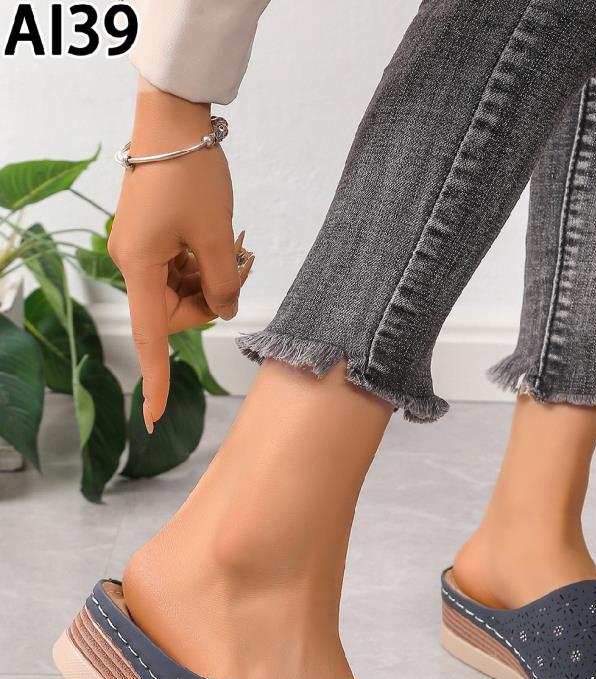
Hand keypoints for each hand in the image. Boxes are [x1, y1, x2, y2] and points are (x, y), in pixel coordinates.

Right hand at [108, 81, 253, 432]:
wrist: (173, 120)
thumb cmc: (191, 173)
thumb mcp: (216, 235)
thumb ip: (223, 284)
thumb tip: (224, 311)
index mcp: (140, 267)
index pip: (150, 339)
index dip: (156, 380)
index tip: (153, 418)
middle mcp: (131, 262)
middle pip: (175, 312)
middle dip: (210, 298)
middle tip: (239, 261)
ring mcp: (139, 248)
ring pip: (180, 289)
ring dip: (210, 275)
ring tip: (231, 240)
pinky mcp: (150, 235)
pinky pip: (178, 267)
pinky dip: (201, 260)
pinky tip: (218, 236)